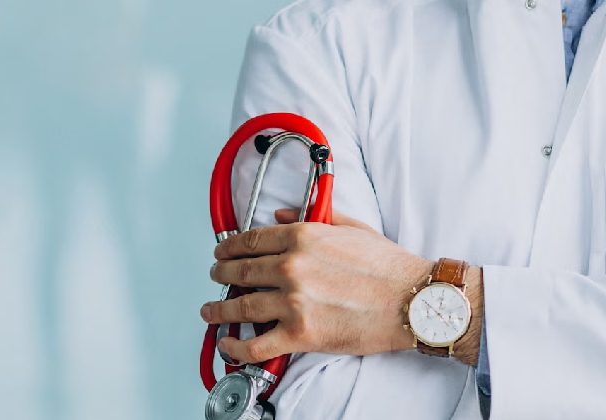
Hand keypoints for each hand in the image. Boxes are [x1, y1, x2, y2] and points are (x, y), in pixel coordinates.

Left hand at [200, 209, 434, 363]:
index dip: (229, 247)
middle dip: (221, 273)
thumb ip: (313, 217)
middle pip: (240, 270)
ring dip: (219, 309)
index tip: (222, 251)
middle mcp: (291, 267)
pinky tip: (227, 344)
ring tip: (210, 310)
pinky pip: (256, 344)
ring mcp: (293, 302)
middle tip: (215, 276)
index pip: (251, 241)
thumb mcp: (351, 228)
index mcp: (302, 238)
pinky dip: (236, 347)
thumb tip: (282, 215)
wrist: (413, 301)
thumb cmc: (388, 267)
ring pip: (240, 307)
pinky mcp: (300, 335)